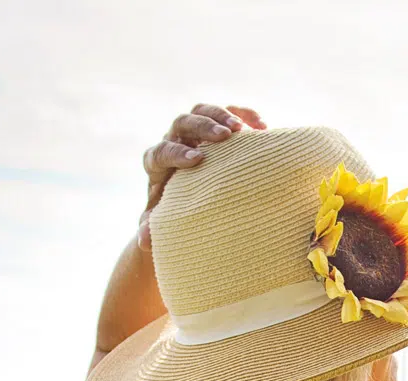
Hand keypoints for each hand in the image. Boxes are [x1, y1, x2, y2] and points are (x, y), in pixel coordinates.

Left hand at [137, 103, 265, 250]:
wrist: (192, 198)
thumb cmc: (177, 213)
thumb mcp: (163, 222)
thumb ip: (153, 228)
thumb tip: (144, 242)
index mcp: (158, 162)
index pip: (161, 151)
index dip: (176, 153)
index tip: (196, 160)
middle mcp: (174, 140)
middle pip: (182, 123)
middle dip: (203, 127)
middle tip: (225, 136)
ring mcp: (196, 132)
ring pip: (203, 111)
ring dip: (223, 115)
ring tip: (243, 129)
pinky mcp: (217, 126)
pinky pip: (229, 111)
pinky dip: (245, 115)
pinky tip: (263, 127)